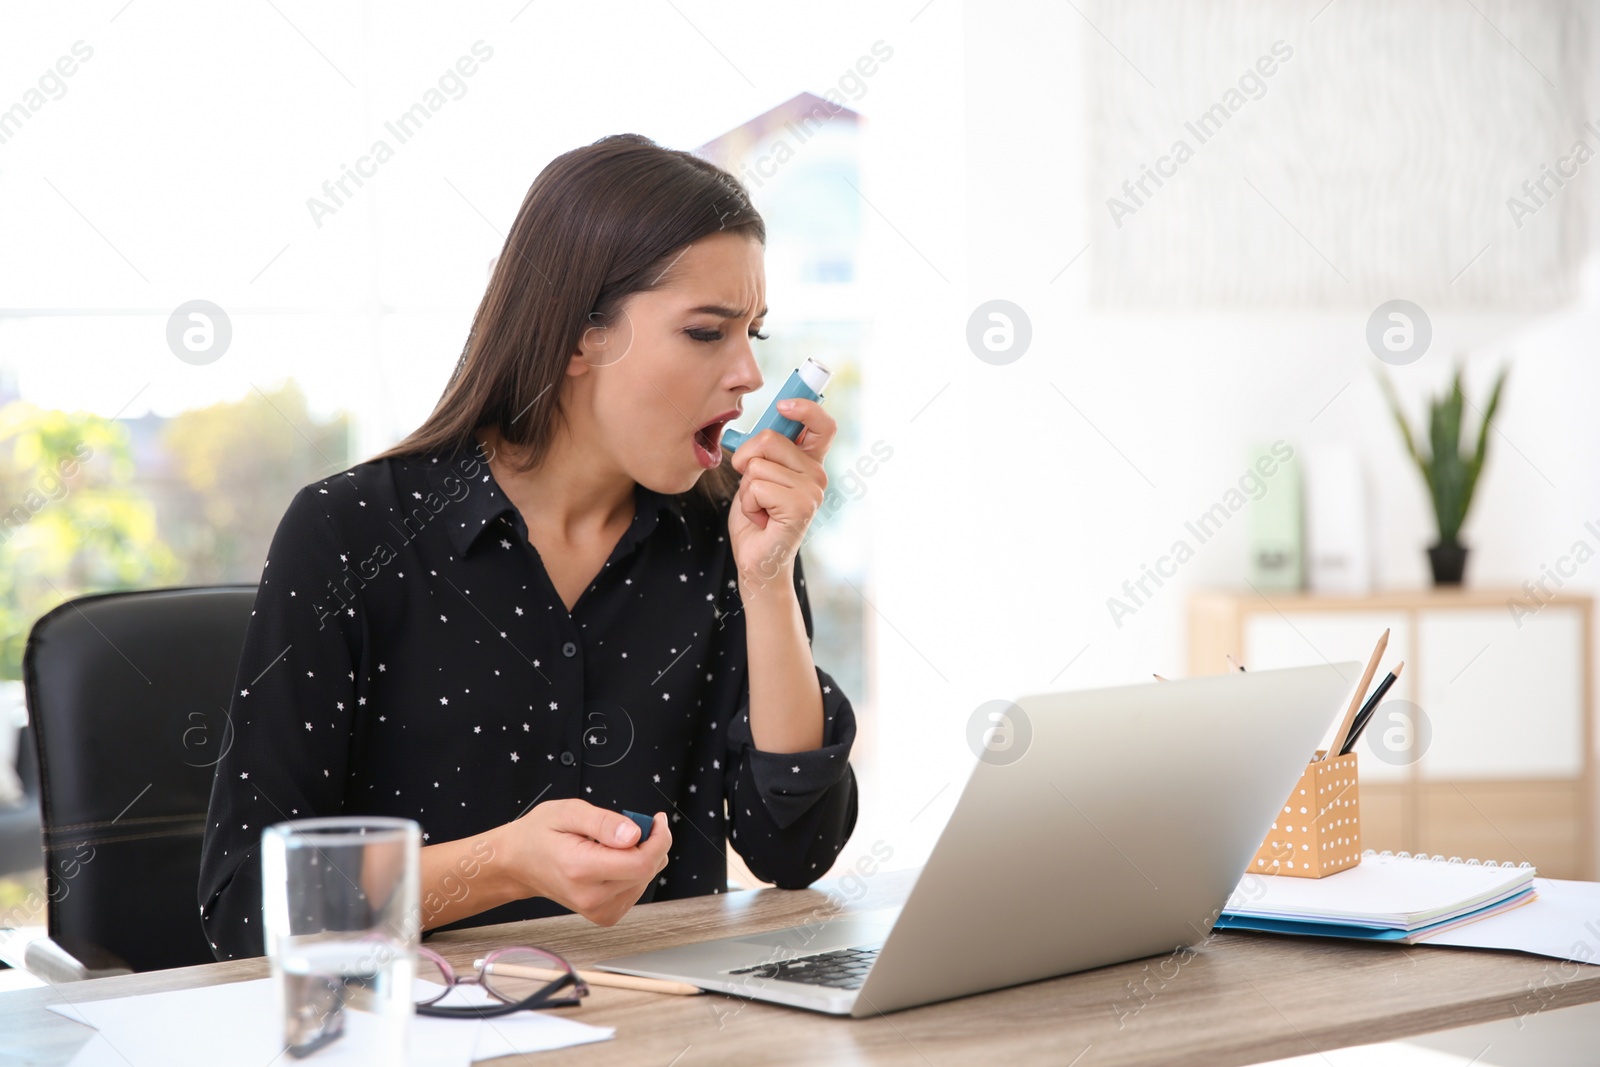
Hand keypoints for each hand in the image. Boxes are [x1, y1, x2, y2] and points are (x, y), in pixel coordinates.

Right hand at [498, 799, 670, 925]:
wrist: (518, 863)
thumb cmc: (540, 834)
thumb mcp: (568, 812)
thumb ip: (603, 822)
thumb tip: (635, 833)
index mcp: (581, 869)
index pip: (641, 863)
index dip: (658, 839)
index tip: (656, 820)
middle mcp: (591, 897)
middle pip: (647, 871)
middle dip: (650, 842)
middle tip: (629, 825)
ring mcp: (598, 910)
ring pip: (645, 879)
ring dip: (640, 856)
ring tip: (611, 843)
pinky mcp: (605, 915)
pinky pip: (636, 889)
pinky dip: (632, 871)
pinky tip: (611, 860)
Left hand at [727, 398, 834, 589]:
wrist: (757, 561)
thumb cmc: (756, 516)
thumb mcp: (758, 474)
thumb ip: (764, 450)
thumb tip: (759, 422)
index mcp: (809, 462)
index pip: (823, 425)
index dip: (805, 407)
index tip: (782, 405)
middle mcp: (817, 475)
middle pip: (770, 438)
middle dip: (746, 458)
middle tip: (752, 485)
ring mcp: (812, 492)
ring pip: (758, 465)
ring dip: (746, 488)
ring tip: (759, 508)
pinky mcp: (800, 507)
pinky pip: (757, 486)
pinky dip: (748, 504)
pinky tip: (761, 519)